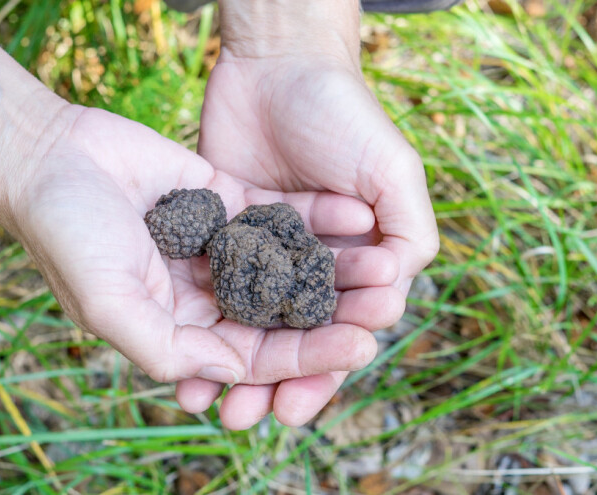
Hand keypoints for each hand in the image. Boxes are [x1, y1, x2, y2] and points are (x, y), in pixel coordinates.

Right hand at [9, 106, 379, 386]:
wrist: (50, 155)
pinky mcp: (226, 199)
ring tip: (386, 263)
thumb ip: (167, 347)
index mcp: (181, 330)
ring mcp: (220, 245)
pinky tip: (357, 216)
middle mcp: (206, 293)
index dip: (307, 356)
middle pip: (282, 314)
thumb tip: (230, 375)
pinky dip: (315, 217)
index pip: (256, 356)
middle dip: (333, 314)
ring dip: (335, 267)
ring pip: (289, 264)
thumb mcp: (109, 305)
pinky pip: (278, 213)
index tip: (358, 347)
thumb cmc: (68, 236)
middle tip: (387, 308)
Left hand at [176, 0, 438, 428]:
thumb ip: (408, 227)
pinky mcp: (228, 235)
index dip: (328, 366)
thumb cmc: (343, 112)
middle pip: (298, 337)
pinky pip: (219, 290)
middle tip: (258, 418)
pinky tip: (188, 353)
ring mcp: (268, 252)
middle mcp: (314, 262)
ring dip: (240, 365)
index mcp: (361, 256)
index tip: (304, 398)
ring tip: (219, 404)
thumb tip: (399, 295)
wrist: (277, 64)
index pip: (348, 326)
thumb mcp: (391, 165)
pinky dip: (208, 322)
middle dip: (281, 381)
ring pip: (255, 323)